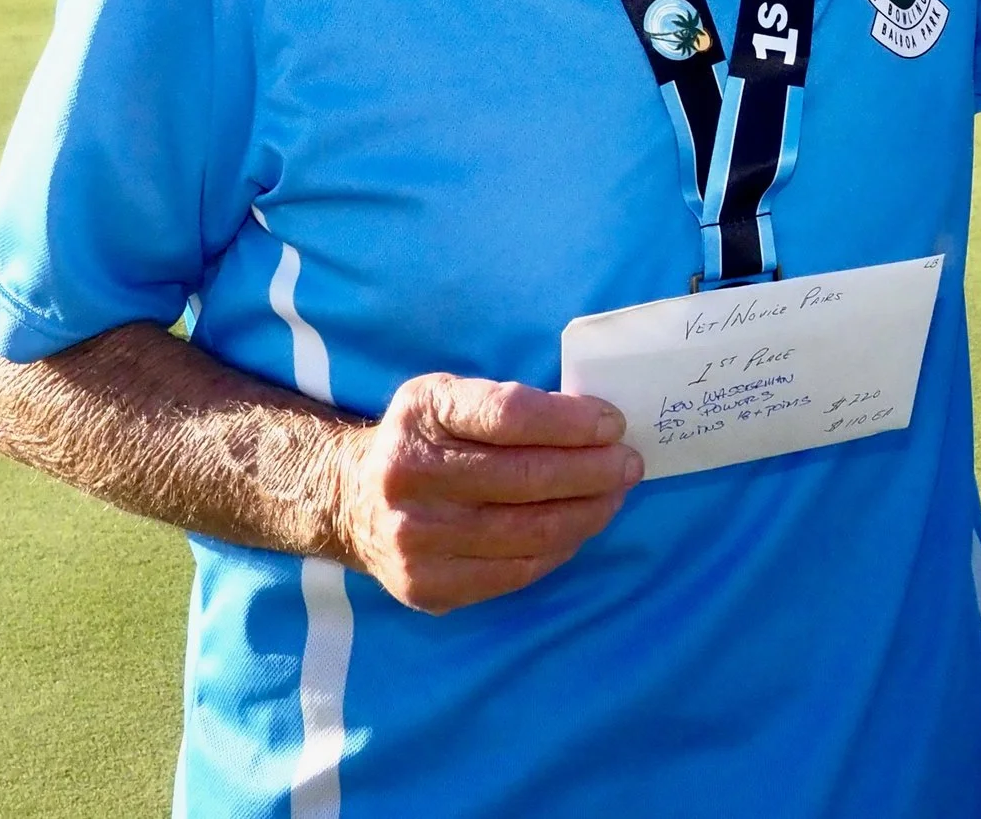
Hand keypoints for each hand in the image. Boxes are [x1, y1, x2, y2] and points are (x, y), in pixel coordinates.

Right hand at [326, 374, 642, 613]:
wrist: (350, 500)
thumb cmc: (424, 438)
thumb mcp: (449, 395)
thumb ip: (509, 402)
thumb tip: (595, 424)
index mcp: (423, 412)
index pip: (511, 415)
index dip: (572, 421)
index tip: (613, 423)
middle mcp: (411, 475)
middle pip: (527, 478)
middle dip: (594, 470)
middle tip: (630, 463)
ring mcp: (416, 538)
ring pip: (528, 531)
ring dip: (588, 512)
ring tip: (614, 495)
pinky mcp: (427, 585)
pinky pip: (515, 572)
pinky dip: (559, 549)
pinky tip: (578, 528)